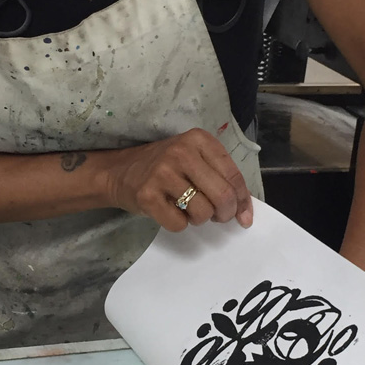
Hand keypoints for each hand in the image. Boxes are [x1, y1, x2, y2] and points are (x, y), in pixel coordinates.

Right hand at [103, 128, 253, 231]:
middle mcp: (182, 152)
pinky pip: (179, 224)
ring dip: (200, 219)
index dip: (243, 201)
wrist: (119, 171)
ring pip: (202, 212)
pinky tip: (170, 211)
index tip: (244, 217)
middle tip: (217, 217)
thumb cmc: (164, 167)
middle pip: (222, 195)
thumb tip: (245, 214)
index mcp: (198, 139)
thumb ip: (220, 177)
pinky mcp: (148, 195)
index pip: (233, 175)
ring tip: (188, 209)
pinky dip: (179, 224)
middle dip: (225, 214)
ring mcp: (162, 173)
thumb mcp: (194, 159)